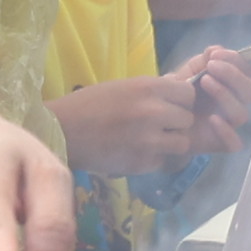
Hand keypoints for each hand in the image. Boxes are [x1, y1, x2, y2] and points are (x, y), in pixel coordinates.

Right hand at [53, 49, 250, 179]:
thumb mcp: (123, 87)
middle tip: (159, 125)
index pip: (188, 93)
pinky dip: (153, 159)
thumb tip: (179, 88)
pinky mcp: (142, 163)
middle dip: (176, 123)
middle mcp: (153, 112)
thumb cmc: (89, 104)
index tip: (171, 105)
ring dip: (170, 143)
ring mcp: (149, 139)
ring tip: (152, 141)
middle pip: (187, 119)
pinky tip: (135, 152)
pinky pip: (162, 161)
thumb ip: (152, 91)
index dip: (181, 100)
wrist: (62, 132)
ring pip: (182, 143)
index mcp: (148, 87)